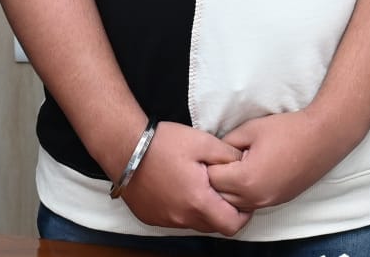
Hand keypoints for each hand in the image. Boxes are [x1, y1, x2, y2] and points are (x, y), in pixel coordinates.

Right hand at [120, 122, 250, 235]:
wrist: (126, 148)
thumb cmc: (164, 144)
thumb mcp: (203, 142)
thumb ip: (228, 156)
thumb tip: (243, 163)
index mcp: (197, 201)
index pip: (231, 225)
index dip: (244, 213)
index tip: (244, 197)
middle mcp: (181, 218)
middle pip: (214, 227)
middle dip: (225, 212)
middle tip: (226, 188)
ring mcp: (165, 220)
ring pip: (195, 223)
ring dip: (205, 210)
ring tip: (204, 184)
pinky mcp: (152, 217)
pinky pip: (177, 220)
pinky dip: (186, 208)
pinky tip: (184, 186)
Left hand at [207, 109, 347, 210]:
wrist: (323, 136)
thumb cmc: (288, 130)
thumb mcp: (251, 129)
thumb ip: (228, 143)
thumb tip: (216, 154)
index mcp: (246, 179)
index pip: (212, 179)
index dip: (211, 164)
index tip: (215, 153)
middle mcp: (255, 197)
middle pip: (220, 197)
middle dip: (218, 179)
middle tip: (223, 160)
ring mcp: (268, 202)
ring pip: (236, 204)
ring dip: (231, 189)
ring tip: (237, 167)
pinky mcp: (279, 201)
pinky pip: (252, 203)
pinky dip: (246, 193)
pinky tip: (252, 174)